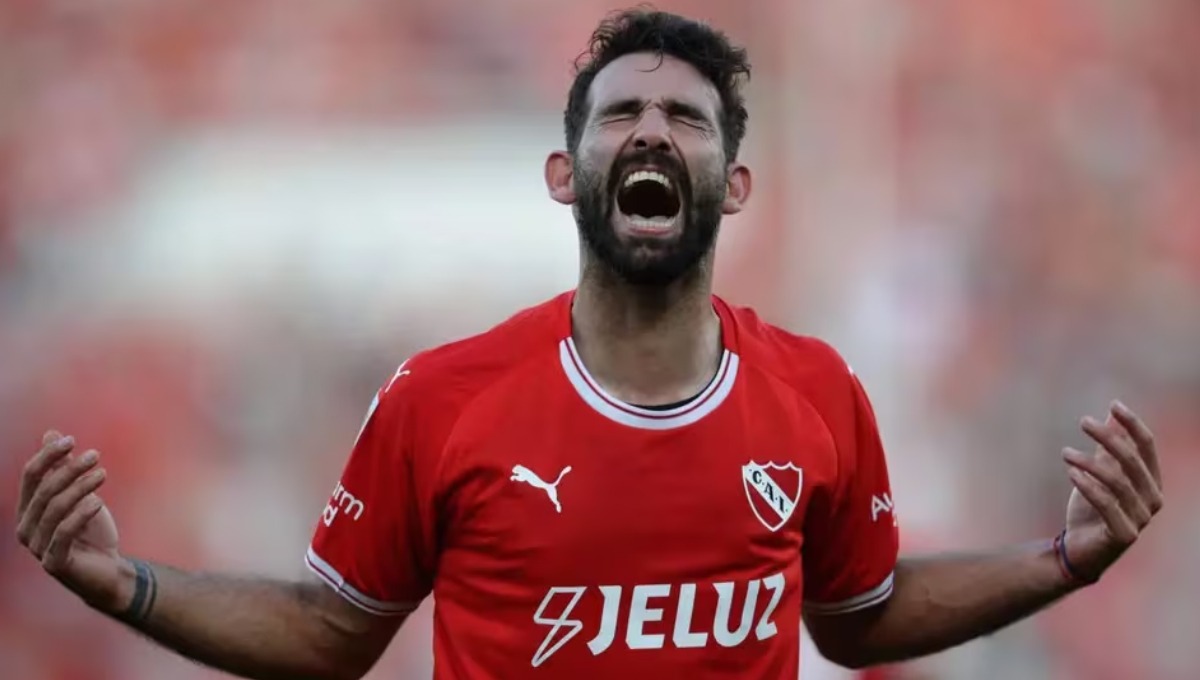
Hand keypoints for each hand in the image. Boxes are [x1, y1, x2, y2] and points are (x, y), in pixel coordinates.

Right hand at [15, 430, 126, 610]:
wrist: (108, 571)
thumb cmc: (92, 532)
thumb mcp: (81, 495)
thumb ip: (63, 468)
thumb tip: (51, 433)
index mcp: (28, 510)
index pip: (31, 476)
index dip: (48, 456)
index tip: (72, 440)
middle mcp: (26, 529)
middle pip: (44, 490)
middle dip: (69, 469)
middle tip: (95, 456)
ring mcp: (37, 548)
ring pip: (54, 509)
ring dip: (80, 488)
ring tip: (102, 474)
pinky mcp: (54, 563)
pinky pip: (63, 533)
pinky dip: (80, 514)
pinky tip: (98, 501)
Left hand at [1060, 401, 1163, 582]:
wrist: (1080, 550)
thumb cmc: (1092, 510)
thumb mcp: (1099, 473)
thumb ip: (1109, 448)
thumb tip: (1112, 414)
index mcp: (1151, 482)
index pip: (1147, 447)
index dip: (1133, 424)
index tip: (1114, 404)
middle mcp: (1152, 499)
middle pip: (1133, 460)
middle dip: (1108, 437)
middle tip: (1083, 421)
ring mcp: (1141, 519)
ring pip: (1118, 481)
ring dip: (1090, 462)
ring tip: (1065, 452)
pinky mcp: (1124, 534)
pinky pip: (1106, 504)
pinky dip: (1088, 486)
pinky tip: (1071, 472)